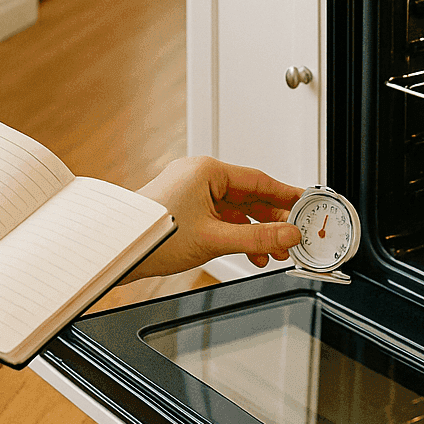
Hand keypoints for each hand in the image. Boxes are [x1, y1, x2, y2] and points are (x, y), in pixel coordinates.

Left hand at [128, 156, 303, 278]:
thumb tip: (288, 234)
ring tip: (274, 251)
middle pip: (249, 196)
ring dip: (255, 231)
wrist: (118, 250)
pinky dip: (237, 234)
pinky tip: (249, 253)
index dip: (286, 195)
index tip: (306, 205)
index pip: (259, 180)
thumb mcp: (214, 239)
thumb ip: (258, 238)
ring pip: (235, 209)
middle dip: (272, 220)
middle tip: (294, 235)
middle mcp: (199, 176)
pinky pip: (220, 217)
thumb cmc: (152, 236)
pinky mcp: (185, 207)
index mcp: (206, 170)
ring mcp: (191, 191)